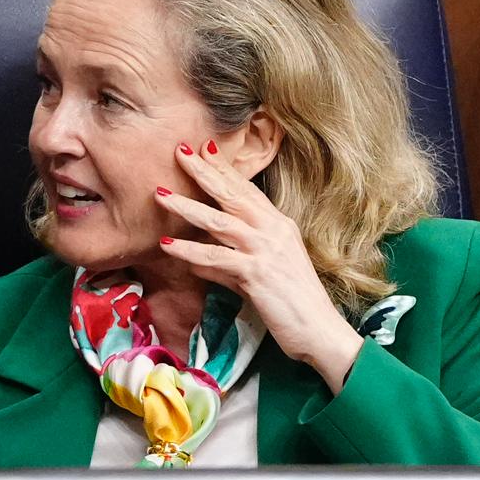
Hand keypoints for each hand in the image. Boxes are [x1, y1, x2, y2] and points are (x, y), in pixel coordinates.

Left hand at [155, 146, 360, 391]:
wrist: (319, 330)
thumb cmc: (293, 305)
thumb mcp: (261, 277)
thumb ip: (229, 266)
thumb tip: (198, 263)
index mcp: (279, 226)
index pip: (248, 190)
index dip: (224, 169)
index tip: (203, 149)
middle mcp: (274, 231)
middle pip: (233, 194)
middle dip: (204, 172)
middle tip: (179, 151)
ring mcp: (266, 250)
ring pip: (219, 221)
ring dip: (187, 206)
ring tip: (160, 194)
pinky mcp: (257, 273)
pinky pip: (216, 257)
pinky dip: (190, 251)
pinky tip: (169, 245)